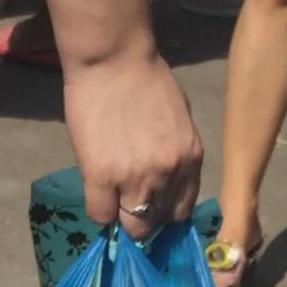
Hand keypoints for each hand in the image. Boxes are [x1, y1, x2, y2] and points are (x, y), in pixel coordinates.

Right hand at [63, 47, 202, 238]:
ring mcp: (136, 179)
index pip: (182, 211)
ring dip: (120, 215)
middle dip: (143, 218)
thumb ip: (174, 152)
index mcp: (191, 158)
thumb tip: (162, 176)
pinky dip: (99, 210)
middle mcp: (168, 174)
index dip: (163, 212)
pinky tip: (96, 192)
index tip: (150, 205)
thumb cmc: (145, 79)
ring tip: (111, 197)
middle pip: (157, 223)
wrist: (114, 59)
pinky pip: (100, 216)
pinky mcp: (102, 177)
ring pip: (132, 226)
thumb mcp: (178, 120)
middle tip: (127, 202)